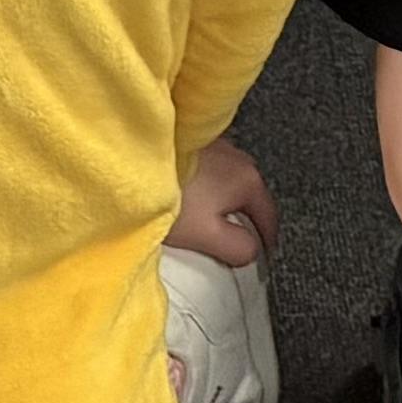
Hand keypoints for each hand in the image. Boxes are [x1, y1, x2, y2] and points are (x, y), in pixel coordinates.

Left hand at [171, 135, 273, 269]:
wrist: (132, 161)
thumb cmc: (172, 199)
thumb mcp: (208, 236)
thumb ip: (239, 248)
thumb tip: (253, 251)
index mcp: (247, 180)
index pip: (269, 217)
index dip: (266, 242)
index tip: (260, 258)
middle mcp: (238, 157)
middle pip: (249, 198)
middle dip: (244, 221)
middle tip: (233, 244)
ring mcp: (216, 146)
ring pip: (229, 183)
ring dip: (223, 203)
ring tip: (207, 223)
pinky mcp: (193, 144)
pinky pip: (211, 172)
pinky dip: (206, 187)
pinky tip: (188, 198)